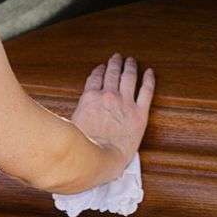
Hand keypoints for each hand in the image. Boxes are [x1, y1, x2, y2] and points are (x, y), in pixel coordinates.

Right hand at [71, 54, 154, 176]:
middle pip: (112, 74)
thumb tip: (66, 114)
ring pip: (129, 77)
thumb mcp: (72, 124)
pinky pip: (146, 91)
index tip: (102, 67)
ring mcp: (125, 103)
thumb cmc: (83, 147)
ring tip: (131, 61)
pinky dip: (149, 79)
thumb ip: (75, 113)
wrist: (100, 158)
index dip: (99, 71)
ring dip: (130, 66)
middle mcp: (108, 96)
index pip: (95, 78)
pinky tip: (149, 72)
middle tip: (117, 58)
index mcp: (90, 98)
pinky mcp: (140, 113)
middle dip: (115, 64)